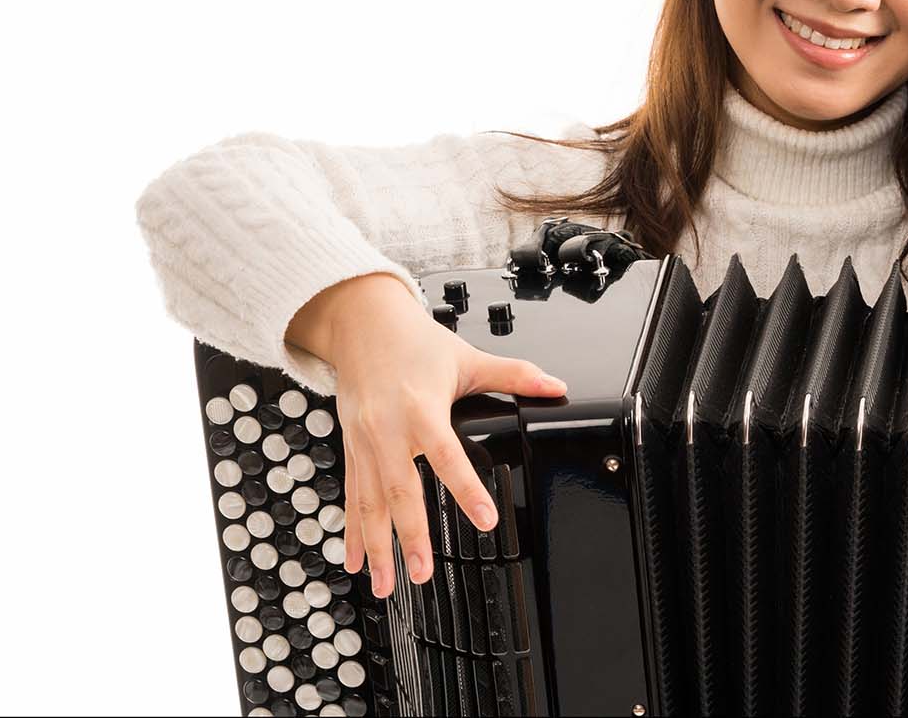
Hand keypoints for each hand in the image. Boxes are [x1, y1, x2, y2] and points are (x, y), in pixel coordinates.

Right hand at [291, 273, 567, 597]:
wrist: (361, 323)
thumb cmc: (415, 342)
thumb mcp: (468, 356)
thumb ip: (514, 375)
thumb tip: (556, 386)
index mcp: (421, 407)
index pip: (447, 455)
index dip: (467, 488)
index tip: (486, 520)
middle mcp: (387, 429)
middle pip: (400, 490)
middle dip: (410, 536)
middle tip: (422, 573)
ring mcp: (364, 442)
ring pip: (369, 502)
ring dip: (375, 547)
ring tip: (383, 585)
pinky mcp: (351, 448)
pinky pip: (351, 495)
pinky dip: (352, 530)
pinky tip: (354, 560)